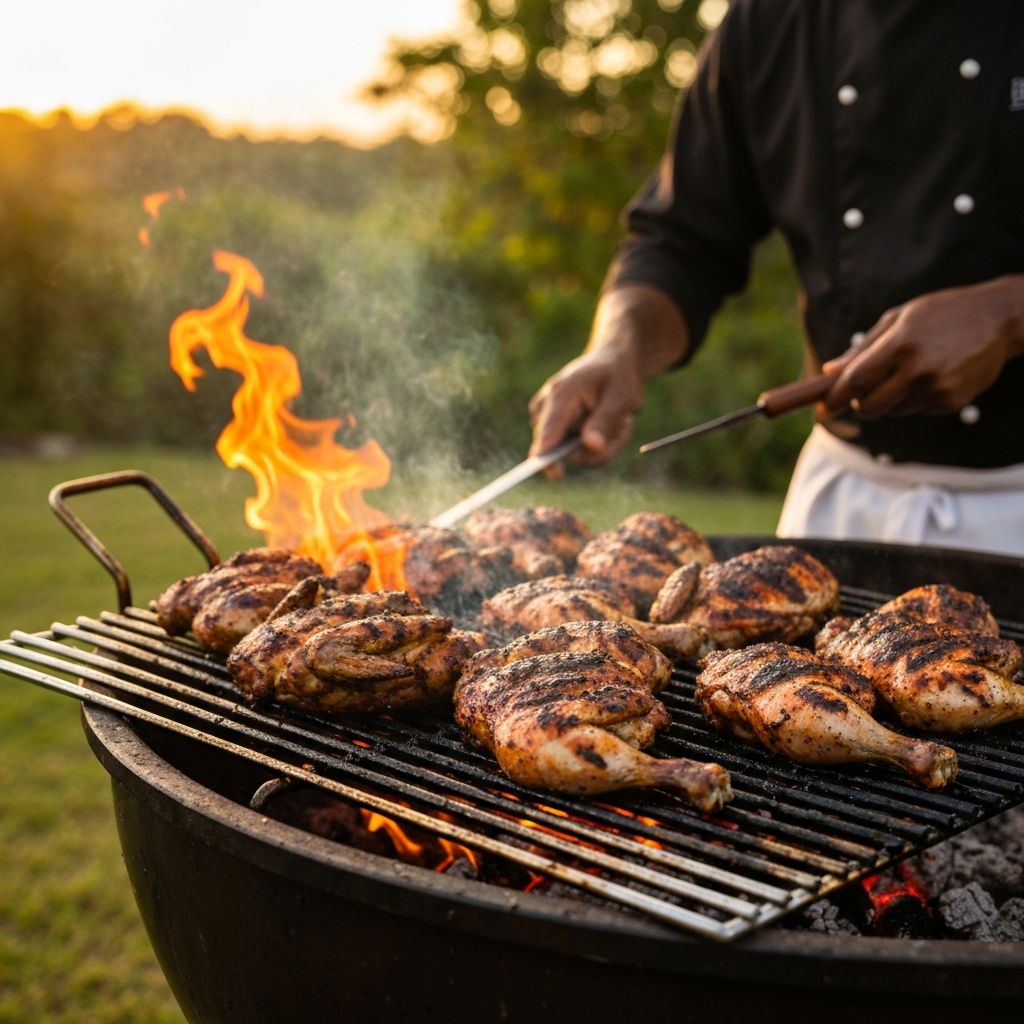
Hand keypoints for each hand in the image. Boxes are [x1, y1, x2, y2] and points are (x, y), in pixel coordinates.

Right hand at [529, 346, 643, 473]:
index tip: (555, 475)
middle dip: (598, 449)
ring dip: (602, 445)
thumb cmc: (617, 375)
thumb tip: (590, 446)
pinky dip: (596, 443)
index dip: (548, 456)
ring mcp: (547, 416)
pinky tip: (607, 423)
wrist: (611, 361)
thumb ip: (605, 421)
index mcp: (562, 394)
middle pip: (561, 449)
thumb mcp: (621, 396)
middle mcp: (547, 406)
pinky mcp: (553, 426)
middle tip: (624, 428)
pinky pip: (575, 451)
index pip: (550, 431)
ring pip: (573, 453)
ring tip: (618, 422)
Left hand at [821, 276, 1023, 418]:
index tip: (822, 406)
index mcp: (900, 343)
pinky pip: (917, 411)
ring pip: (893, 411)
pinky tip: (931, 376)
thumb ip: (863, 348)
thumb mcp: (899, 319)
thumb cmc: (940, 314)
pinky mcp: (953, 401)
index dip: (835, 396)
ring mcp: (937, 388)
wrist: (998, 319)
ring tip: (907, 372)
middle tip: (860, 395)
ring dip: (889, 400)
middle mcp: (918, 369)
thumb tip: (829, 372)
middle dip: (859, 405)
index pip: (855, 380)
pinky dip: (914, 400)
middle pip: (870, 407)